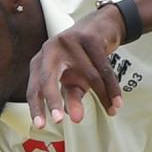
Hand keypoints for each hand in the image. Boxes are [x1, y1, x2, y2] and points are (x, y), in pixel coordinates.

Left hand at [28, 7, 124, 128]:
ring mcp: (68, 42)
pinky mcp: (89, 38)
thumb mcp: (74, 80)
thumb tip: (75, 119)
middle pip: (48, 78)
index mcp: (40, 62)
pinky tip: (116, 102)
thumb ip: (72, 98)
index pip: (34, 88)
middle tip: (58, 120)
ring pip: (87, 75)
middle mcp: (50, 50)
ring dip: (102, 95)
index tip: (40, 125)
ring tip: (112, 111)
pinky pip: (103, 68)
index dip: (36, 107)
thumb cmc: (81, 58)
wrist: (101, 26)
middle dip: (53, 100)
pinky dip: (111, 87)